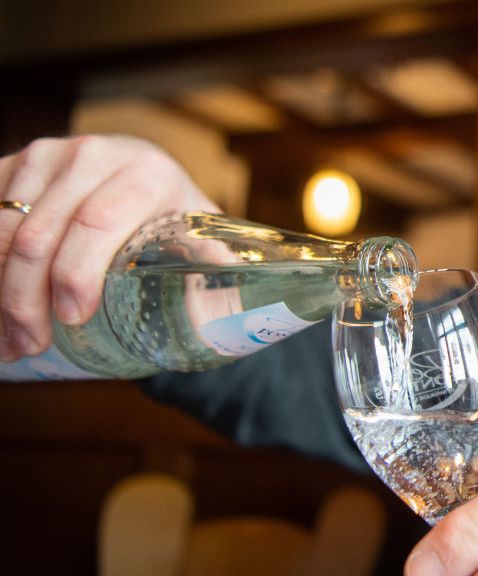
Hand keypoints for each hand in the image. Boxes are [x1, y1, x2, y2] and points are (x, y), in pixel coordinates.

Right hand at [0, 135, 219, 360]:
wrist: (144, 179)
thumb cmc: (176, 219)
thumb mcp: (204, 238)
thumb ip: (217, 268)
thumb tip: (233, 309)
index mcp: (146, 172)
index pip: (98, 222)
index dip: (77, 273)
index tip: (71, 318)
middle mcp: (93, 155)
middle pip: (41, 232)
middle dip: (26, 297)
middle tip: (28, 345)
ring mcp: (47, 156)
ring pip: (4, 229)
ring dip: (0, 290)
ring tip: (8, 341)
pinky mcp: (13, 166)